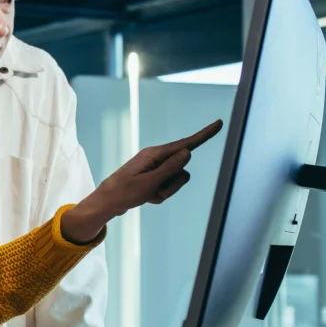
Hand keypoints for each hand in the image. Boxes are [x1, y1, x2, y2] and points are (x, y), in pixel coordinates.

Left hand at [61, 120, 222, 243]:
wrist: (106, 202)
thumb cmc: (125, 192)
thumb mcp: (150, 182)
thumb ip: (171, 168)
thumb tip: (188, 151)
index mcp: (155, 154)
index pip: (186, 144)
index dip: (204, 135)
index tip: (219, 123)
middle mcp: (156, 158)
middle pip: (182, 170)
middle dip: (173, 185)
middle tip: (152, 191)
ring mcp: (155, 168)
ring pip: (176, 181)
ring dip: (164, 192)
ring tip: (146, 194)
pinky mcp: (153, 178)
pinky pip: (166, 188)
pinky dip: (158, 195)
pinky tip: (144, 197)